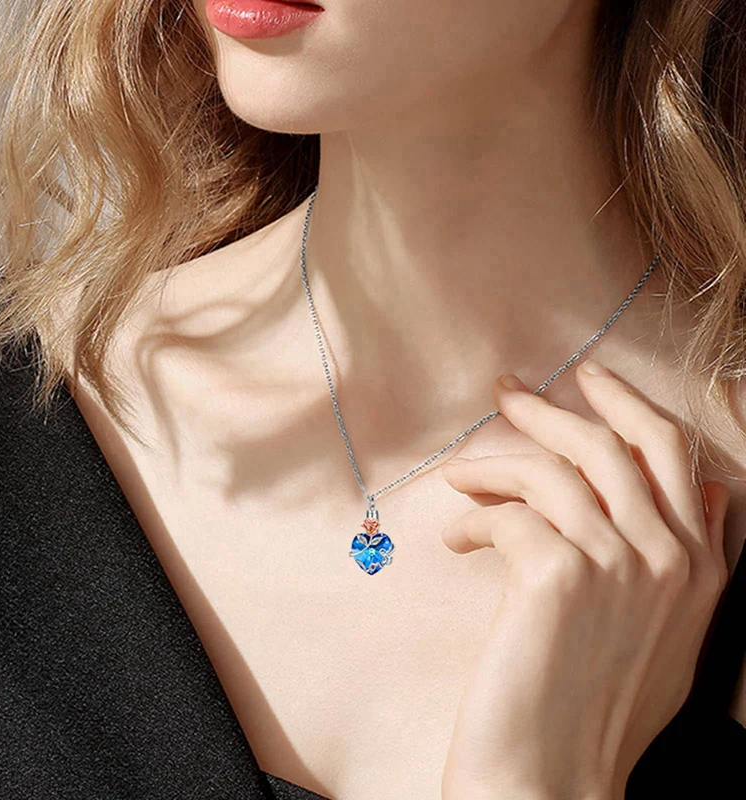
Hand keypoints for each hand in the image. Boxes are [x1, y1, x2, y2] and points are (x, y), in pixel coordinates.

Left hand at [438, 360, 729, 799]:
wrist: (554, 775)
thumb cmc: (598, 701)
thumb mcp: (673, 629)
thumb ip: (696, 557)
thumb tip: (714, 490)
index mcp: (699, 565)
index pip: (670, 450)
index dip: (626, 403)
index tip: (587, 377)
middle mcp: (669, 556)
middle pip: (609, 443)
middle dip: (554, 408)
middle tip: (508, 391)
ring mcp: (617, 563)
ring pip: (551, 469)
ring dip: (494, 464)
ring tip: (459, 476)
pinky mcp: (557, 575)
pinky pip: (507, 514)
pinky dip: (473, 518)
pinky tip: (456, 540)